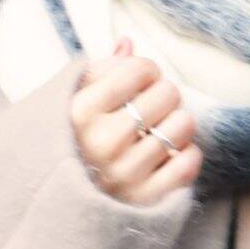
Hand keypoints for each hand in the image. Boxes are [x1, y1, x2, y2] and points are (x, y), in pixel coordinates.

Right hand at [71, 35, 203, 206]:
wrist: (60, 206)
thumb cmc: (73, 143)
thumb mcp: (73, 103)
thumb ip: (100, 72)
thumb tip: (127, 42)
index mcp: (80, 112)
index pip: (139, 69)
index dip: (147, 70)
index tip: (140, 82)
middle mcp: (103, 142)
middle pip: (167, 94)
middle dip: (165, 95)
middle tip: (153, 108)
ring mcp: (126, 173)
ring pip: (183, 126)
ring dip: (178, 124)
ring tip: (162, 130)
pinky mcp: (145, 199)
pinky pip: (189, 162)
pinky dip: (187, 154)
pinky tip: (170, 154)